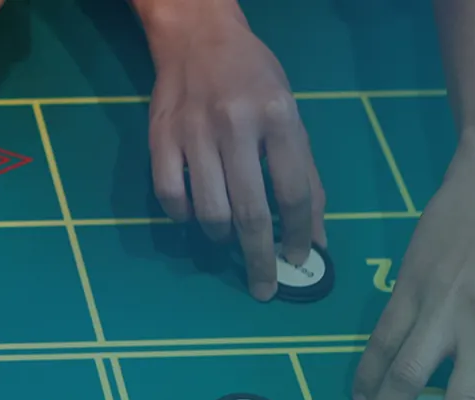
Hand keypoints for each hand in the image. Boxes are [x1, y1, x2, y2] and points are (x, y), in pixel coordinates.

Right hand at [142, 5, 323, 299]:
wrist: (198, 38)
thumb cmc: (254, 78)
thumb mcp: (292, 116)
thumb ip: (304, 175)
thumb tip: (314, 236)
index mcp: (278, 119)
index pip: (294, 193)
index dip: (299, 235)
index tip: (299, 261)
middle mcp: (236, 127)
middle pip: (251, 212)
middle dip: (260, 259)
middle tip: (263, 287)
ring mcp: (193, 134)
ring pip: (208, 211)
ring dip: (222, 238)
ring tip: (228, 239)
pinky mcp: (160, 139)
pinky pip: (169, 197)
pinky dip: (183, 217)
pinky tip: (194, 216)